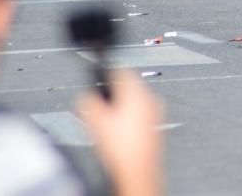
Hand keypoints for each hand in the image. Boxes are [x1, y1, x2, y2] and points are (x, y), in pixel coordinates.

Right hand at [77, 69, 162, 195]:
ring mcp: (156, 112)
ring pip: (135, 100)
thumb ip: (87, 99)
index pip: (121, 69)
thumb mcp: (94, 118)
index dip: (105, 73)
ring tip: (106, 120)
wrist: (137, 171)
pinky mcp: (156, 125)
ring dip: (120, 105)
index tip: (98, 79)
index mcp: (138, 91)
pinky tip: (118, 131)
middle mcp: (151, 98)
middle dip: (112, 92)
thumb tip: (85, 94)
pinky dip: (129, 117)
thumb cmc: (121, 147)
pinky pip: (141, 113)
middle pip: (129, 84)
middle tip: (99, 103)